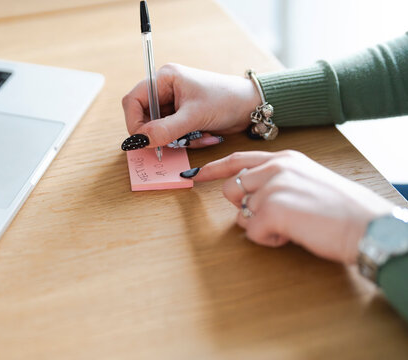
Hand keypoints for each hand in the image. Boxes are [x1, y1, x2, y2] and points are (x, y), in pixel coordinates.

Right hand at [121, 63, 259, 148]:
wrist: (251, 106)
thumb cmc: (226, 100)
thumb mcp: (194, 116)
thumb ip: (165, 129)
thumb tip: (140, 141)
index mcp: (164, 79)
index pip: (133, 100)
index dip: (133, 122)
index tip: (142, 141)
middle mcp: (165, 90)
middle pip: (144, 118)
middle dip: (159, 134)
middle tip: (174, 142)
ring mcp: (173, 104)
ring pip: (158, 130)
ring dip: (176, 139)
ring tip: (199, 136)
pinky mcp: (182, 117)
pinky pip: (172, 134)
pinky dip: (186, 140)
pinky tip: (205, 135)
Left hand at [187, 150, 393, 263]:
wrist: (367, 225)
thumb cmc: (341, 209)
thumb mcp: (306, 181)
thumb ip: (275, 181)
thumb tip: (248, 196)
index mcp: (284, 158)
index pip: (238, 159)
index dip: (213, 168)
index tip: (195, 175)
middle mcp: (275, 167)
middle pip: (231, 189)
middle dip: (244, 208)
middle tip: (274, 216)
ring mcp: (272, 186)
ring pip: (241, 213)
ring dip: (261, 225)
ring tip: (291, 224)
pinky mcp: (272, 209)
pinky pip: (252, 232)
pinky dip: (269, 239)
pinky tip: (293, 233)